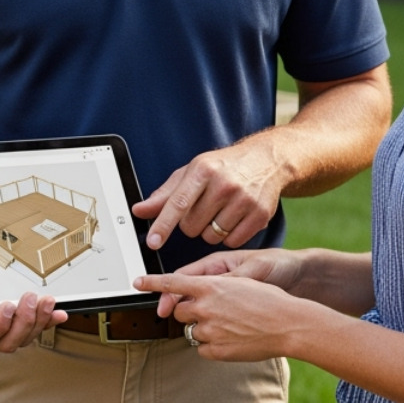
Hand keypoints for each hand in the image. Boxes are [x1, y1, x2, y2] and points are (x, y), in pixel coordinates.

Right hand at [0, 271, 65, 352]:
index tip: (5, 306)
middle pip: (8, 342)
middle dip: (23, 323)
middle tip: (30, 298)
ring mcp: (1, 329)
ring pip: (24, 336)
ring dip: (39, 321)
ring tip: (47, 300)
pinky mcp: (16, 321)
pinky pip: (36, 327)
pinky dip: (50, 321)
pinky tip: (61, 312)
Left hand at [132, 138, 284, 249]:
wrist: (265, 160)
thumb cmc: (223, 167)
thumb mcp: (191, 172)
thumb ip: (165, 195)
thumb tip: (138, 210)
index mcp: (202, 170)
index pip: (178, 202)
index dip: (163, 225)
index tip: (153, 242)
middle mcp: (224, 184)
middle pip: (192, 226)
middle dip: (191, 225)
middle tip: (201, 209)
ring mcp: (244, 199)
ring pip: (211, 237)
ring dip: (210, 232)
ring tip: (219, 212)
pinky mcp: (260, 213)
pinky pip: (232, 241)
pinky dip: (228, 237)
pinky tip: (233, 219)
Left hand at [133, 271, 296, 360]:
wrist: (288, 325)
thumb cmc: (270, 301)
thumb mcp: (240, 283)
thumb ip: (215, 288)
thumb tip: (201, 294)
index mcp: (211, 286)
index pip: (172, 283)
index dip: (152, 283)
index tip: (138, 283)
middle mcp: (205, 306)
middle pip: (179, 310)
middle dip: (188, 311)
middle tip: (209, 312)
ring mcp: (209, 330)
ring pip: (191, 330)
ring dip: (202, 328)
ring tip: (228, 326)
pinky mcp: (215, 350)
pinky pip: (202, 348)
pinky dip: (212, 345)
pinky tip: (231, 339)